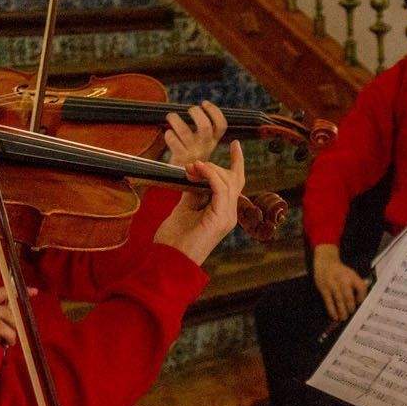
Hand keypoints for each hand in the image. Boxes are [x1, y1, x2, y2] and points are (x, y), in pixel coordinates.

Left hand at [153, 140, 246, 263]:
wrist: (169, 261)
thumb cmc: (174, 240)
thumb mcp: (184, 208)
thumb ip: (193, 192)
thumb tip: (195, 175)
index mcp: (222, 212)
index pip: (234, 183)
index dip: (237, 162)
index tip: (235, 144)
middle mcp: (229, 214)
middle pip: (234, 179)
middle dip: (214, 166)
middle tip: (192, 165)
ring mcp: (227, 217)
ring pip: (227, 181)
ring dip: (208, 170)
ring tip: (191, 169)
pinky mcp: (221, 219)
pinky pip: (221, 189)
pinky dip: (210, 176)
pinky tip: (197, 171)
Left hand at [164, 101, 226, 167]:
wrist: (187, 180)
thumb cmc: (193, 157)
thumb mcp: (204, 146)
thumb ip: (205, 132)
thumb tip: (197, 110)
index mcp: (213, 142)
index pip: (221, 125)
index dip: (214, 111)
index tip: (204, 103)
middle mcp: (205, 147)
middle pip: (204, 126)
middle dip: (196, 113)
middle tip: (190, 110)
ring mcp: (192, 152)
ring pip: (184, 131)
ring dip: (175, 120)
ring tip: (171, 116)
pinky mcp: (180, 157)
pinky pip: (173, 140)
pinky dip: (168, 134)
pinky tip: (168, 134)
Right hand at [313, 243, 368, 321]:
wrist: (325, 262)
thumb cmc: (341, 271)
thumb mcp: (351, 273)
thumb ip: (358, 284)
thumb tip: (362, 299)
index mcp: (352, 276)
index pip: (361, 287)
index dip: (362, 297)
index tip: (360, 303)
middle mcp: (343, 280)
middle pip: (349, 296)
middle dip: (351, 307)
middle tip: (352, 313)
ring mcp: (332, 284)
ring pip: (338, 300)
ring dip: (342, 311)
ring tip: (344, 318)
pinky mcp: (324, 289)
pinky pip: (328, 301)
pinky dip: (332, 310)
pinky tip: (334, 316)